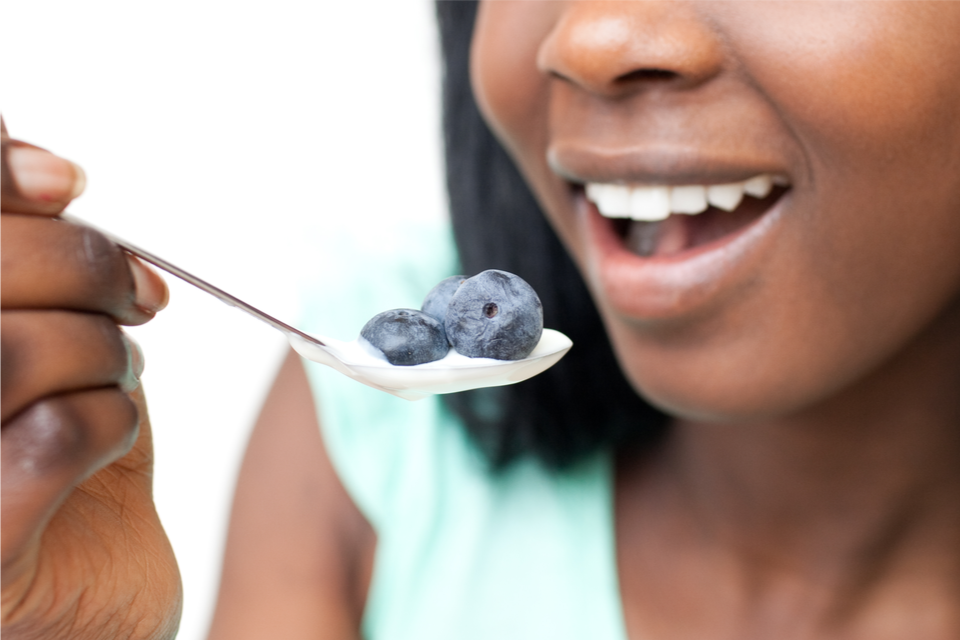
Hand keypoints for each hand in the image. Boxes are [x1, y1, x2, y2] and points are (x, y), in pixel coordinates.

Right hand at [1, 119, 181, 638]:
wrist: (91, 593)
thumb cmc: (60, 455)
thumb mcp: (52, 341)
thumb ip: (36, 263)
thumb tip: (47, 170)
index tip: (66, 183)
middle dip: (82, 265)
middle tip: (140, 295)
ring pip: (7, 353)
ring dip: (98, 348)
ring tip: (122, 370)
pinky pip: (49, 440)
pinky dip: (109, 420)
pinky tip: (111, 434)